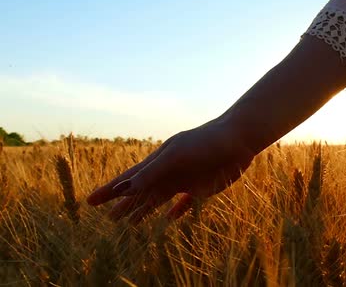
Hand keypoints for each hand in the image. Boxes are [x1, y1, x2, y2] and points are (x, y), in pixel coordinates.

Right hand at [86, 118, 254, 223]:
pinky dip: (176, 211)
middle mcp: (168, 172)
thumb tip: (125, 189)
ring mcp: (184, 180)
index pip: (128, 179)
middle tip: (107, 217)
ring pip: (158, 199)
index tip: (90, 201)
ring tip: (130, 223)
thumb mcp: (176, 155)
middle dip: (123, 204)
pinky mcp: (201, 187)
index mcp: (158, 162)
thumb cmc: (205, 142)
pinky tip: (169, 218)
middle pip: (141, 192)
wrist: (237, 139)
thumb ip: (152, 172)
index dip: (110, 191)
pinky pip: (184, 203)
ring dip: (144, 210)